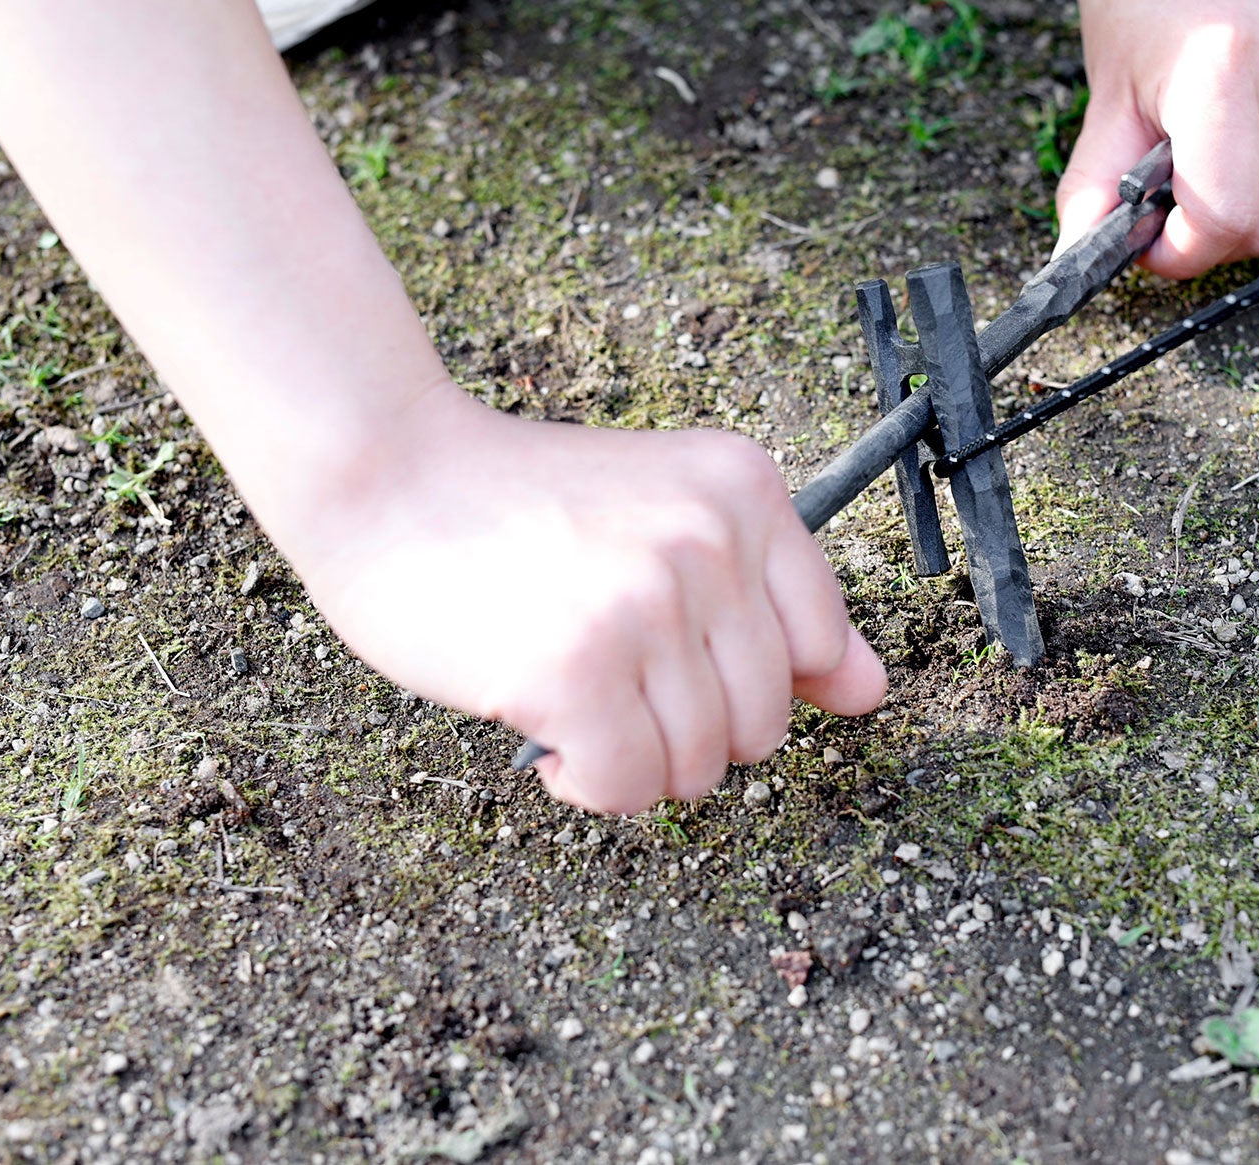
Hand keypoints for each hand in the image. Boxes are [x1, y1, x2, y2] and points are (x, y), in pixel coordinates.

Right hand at [282, 387, 887, 814]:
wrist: (385, 474)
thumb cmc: (519, 507)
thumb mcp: (667, 520)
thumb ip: (771, 603)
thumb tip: (873, 692)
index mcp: (745, 490)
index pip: (821, 642)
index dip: (753, 682)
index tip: (683, 666)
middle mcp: (710, 539)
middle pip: (765, 721)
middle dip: (691, 731)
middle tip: (613, 683)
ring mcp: (648, 602)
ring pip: (702, 765)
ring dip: (635, 761)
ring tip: (576, 702)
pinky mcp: (578, 665)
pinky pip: (628, 784)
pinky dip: (587, 784)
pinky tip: (547, 733)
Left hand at [1056, 0, 1258, 278]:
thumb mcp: (1103, 95)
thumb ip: (1094, 186)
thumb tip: (1081, 258)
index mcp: (1222, 66)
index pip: (1226, 212)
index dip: (1185, 251)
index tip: (1152, 246)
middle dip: (1218, 242)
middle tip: (1170, 217)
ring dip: (1249, 216)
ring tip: (1200, 177)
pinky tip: (1237, 138)